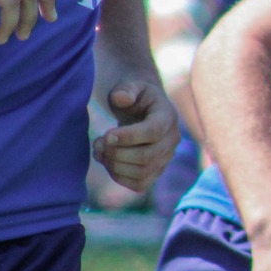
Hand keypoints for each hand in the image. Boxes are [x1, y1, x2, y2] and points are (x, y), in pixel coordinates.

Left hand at [92, 80, 180, 194]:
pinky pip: (139, 184)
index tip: (107, 135)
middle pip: (147, 156)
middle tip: (98, 142)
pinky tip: (107, 161)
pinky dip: (118, 176)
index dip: (130, 137)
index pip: (154, 132)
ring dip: (114, 165)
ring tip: (99, 150)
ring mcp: (165, 159)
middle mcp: (172, 140)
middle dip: (117, 153)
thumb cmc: (134, 97)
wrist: (142, 111)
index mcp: (168, 116)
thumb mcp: (130, 86)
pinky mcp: (155, 172)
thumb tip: (122, 98)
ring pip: (142, 173)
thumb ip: (126, 89)